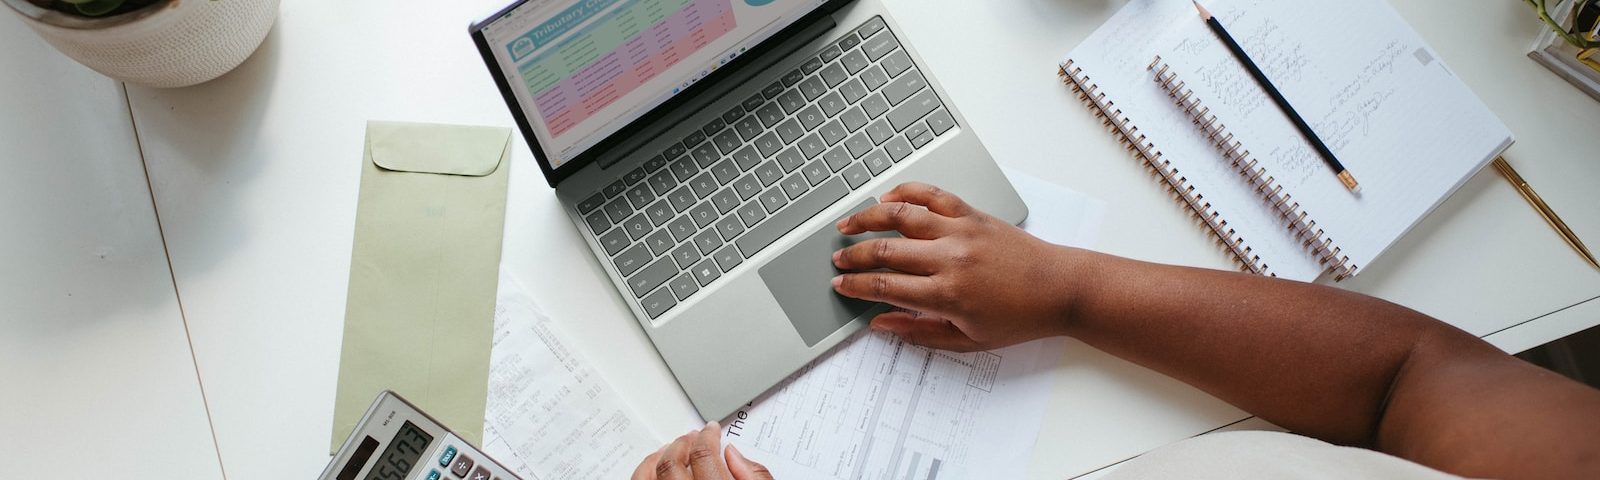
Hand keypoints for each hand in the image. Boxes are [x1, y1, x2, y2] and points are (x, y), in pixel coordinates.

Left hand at [631, 421, 774, 479]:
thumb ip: (756, 476)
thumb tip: (735, 454)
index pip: (703, 455)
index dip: (708, 435)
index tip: (711, 430)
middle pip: (673, 462)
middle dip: (683, 442)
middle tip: (694, 435)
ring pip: (649, 475)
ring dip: (660, 456)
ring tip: (673, 448)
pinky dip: (644, 471)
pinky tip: (655, 467)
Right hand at [831, 182, 1079, 351]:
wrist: (1059, 289)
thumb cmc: (1019, 318)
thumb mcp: (968, 340)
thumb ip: (919, 332)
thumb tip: (881, 323)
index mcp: (946, 294)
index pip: (884, 286)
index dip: (855, 286)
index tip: (840, 285)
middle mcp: (950, 258)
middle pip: (885, 250)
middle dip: (853, 255)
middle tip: (838, 260)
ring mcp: (960, 231)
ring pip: (901, 216)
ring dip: (868, 218)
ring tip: (847, 224)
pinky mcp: (973, 214)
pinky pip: (932, 195)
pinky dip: (907, 192)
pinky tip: (888, 197)